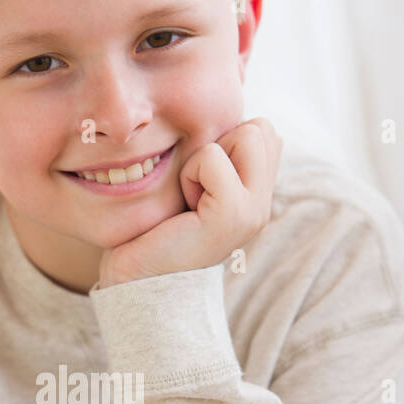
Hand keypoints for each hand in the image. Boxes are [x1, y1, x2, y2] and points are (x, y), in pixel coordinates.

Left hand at [96, 118, 282, 288]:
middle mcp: (263, 204)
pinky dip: (191, 174)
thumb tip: (227, 119)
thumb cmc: (154, 233)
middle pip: (261, 128)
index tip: (199, 182)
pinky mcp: (234, 215)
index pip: (264, 130)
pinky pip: (213, 157)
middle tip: (194, 190)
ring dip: (203, 160)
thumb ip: (218, 158)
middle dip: (218, 145)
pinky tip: (184, 209)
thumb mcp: (191, 186)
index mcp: (257, 195)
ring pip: (246, 135)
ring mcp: (254, 212)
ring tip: (189, 199)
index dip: (224, 141)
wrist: (138, 283)